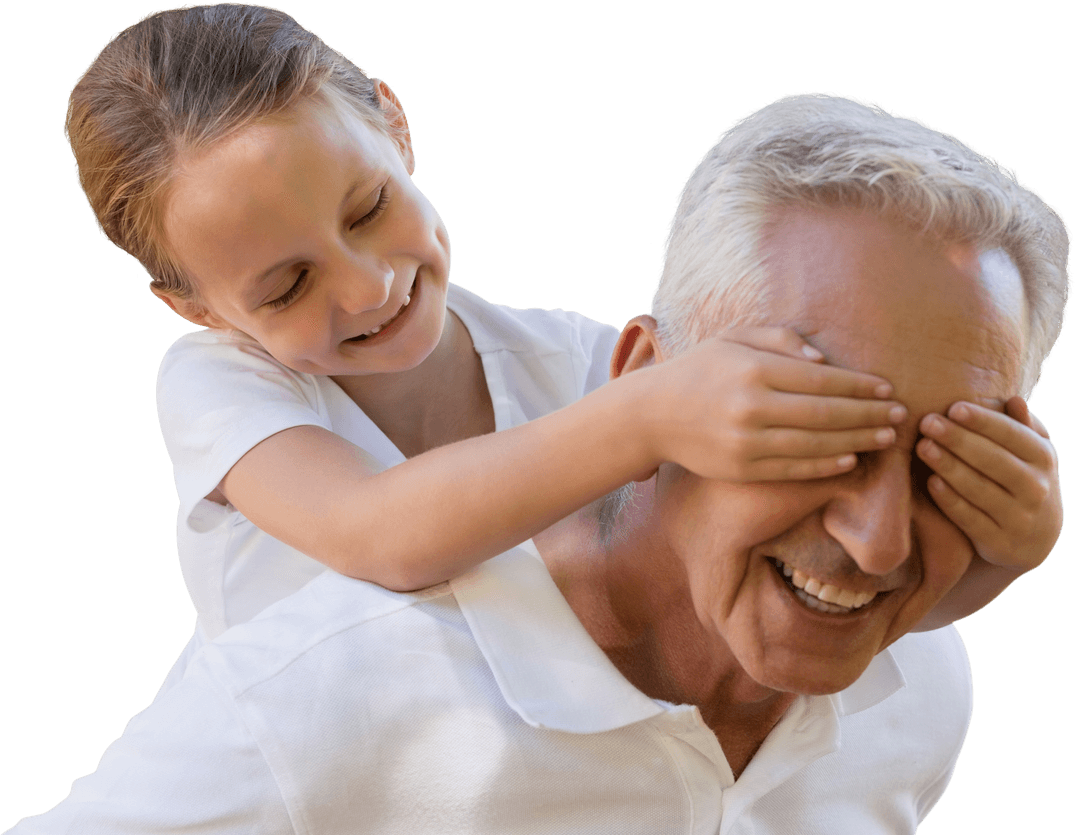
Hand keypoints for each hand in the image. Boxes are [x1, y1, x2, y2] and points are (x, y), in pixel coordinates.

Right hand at [648, 326, 905, 481]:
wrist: (652, 414)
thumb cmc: (699, 370)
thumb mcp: (733, 339)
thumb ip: (780, 341)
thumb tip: (824, 360)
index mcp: (753, 369)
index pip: (821, 379)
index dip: (859, 385)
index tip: (886, 388)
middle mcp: (751, 406)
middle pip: (826, 414)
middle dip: (868, 414)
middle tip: (899, 414)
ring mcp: (746, 441)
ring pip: (815, 444)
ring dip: (857, 441)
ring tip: (886, 438)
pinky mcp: (741, 468)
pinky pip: (793, 468)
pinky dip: (826, 465)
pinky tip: (850, 459)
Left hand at [916, 396, 1061, 572]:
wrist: (1034, 537)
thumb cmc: (1023, 478)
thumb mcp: (1031, 452)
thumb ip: (1021, 426)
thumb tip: (1014, 399)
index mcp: (1043, 458)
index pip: (1012, 435)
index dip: (983, 421)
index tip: (953, 407)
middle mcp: (1036, 488)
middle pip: (993, 460)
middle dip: (958, 439)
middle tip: (927, 422)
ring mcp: (1019, 517)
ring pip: (980, 489)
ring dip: (949, 466)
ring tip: (923, 447)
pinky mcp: (999, 542)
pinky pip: (971, 519)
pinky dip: (951, 501)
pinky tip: (932, 482)